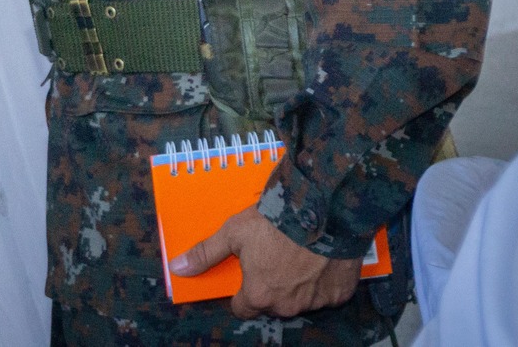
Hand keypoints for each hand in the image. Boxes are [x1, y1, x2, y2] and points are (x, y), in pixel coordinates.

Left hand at [169, 207, 361, 319]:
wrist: (323, 210)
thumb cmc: (274, 222)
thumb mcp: (232, 233)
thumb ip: (205, 254)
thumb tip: (177, 268)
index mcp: (259, 295)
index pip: (243, 308)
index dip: (241, 293)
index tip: (245, 277)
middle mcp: (287, 306)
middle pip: (272, 304)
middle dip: (270, 286)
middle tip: (273, 257)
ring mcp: (316, 302)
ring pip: (300, 299)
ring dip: (297, 283)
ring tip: (297, 253)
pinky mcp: (340, 294)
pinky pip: (327, 292)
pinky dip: (323, 279)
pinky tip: (319, 258)